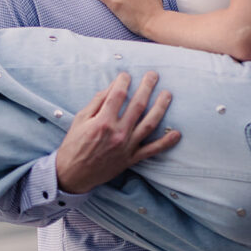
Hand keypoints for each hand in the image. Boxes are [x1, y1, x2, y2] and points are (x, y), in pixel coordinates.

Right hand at [55, 71, 179, 193]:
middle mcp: (118, 133)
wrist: (73, 175)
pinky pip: (151, 151)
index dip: (124, 81)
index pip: (118, 95)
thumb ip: (97, 102)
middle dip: (147, 87)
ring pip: (149, 124)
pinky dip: (165, 143)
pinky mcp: (131, 159)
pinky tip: (177, 134)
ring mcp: (126, 147)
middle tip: (153, 75)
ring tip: (167, 94)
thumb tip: (112, 87)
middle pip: (138, 105)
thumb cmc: (74, 145)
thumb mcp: (80, 119)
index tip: (126, 75)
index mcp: (103, 122)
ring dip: (160, 108)